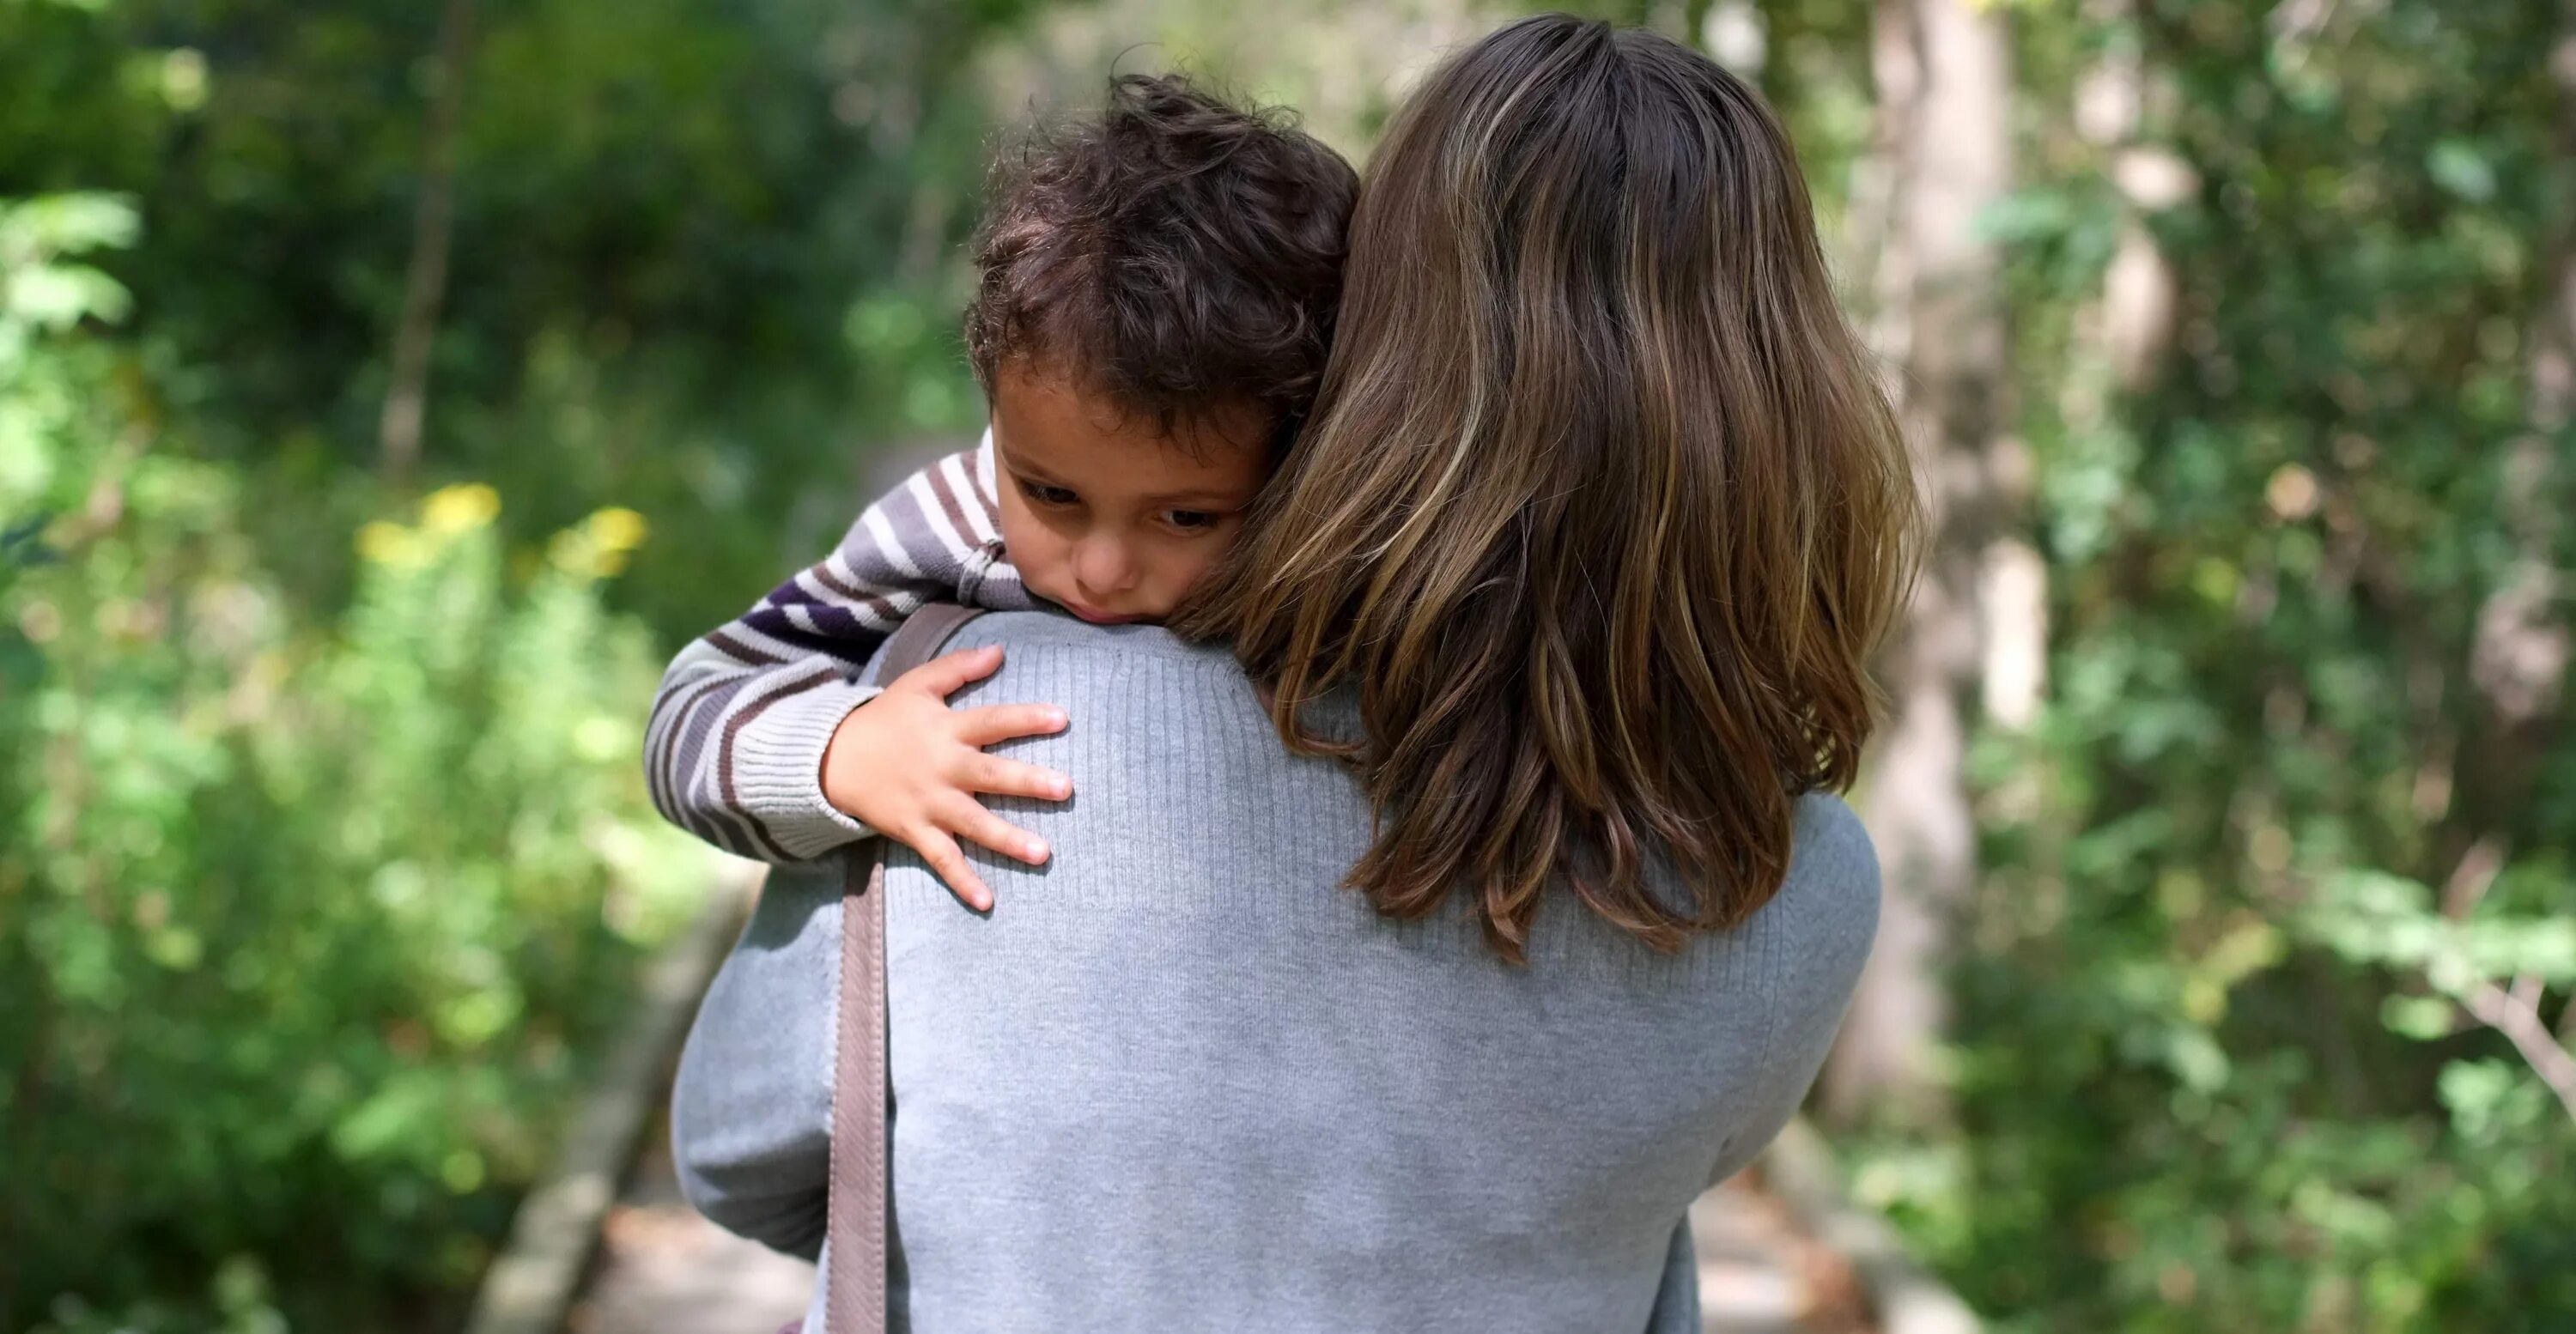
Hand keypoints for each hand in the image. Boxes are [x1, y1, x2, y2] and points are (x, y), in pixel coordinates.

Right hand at [821, 644, 1071, 910]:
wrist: (830, 759)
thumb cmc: (883, 719)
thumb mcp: (916, 685)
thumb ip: (958, 668)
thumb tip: (1000, 651)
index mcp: (946, 729)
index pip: (993, 721)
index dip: (1026, 718)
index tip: (1063, 718)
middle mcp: (942, 767)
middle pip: (990, 774)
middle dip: (1027, 782)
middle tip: (1065, 789)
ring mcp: (929, 803)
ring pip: (973, 823)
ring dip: (1007, 839)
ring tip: (1044, 854)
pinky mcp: (914, 830)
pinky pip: (942, 859)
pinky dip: (963, 881)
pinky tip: (988, 902)